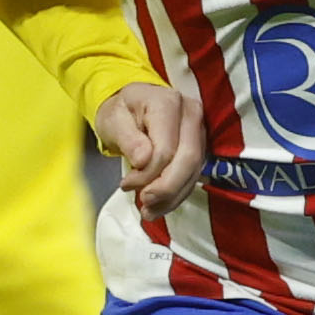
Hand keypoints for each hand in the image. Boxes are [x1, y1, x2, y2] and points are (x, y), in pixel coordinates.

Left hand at [94, 82, 206, 218]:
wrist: (132, 105)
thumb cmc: (122, 111)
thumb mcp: (113, 120)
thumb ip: (128, 139)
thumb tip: (143, 160)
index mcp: (167, 103)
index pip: (165, 148)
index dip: (147, 173)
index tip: (126, 184)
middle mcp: (190, 114)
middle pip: (188, 160)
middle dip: (166, 189)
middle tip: (145, 204)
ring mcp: (199, 131)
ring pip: (194, 171)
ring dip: (172, 197)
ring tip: (149, 211)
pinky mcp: (200, 146)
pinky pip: (193, 175)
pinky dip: (177, 194)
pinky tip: (160, 205)